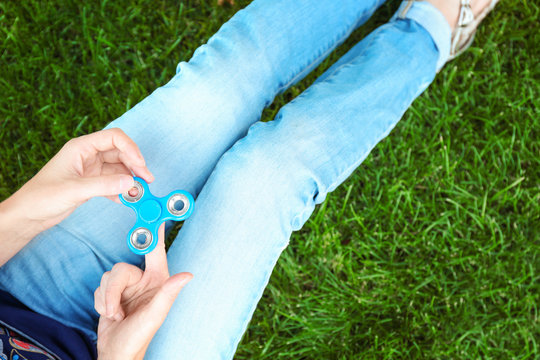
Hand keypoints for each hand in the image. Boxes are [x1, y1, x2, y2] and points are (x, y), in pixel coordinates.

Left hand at [7, 128, 153, 229]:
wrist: (28, 215)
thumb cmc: (42, 197)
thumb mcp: (75, 190)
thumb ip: (104, 185)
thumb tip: (131, 182)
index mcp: (81, 147)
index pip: (114, 138)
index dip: (131, 149)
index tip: (141, 165)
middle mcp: (87, 155)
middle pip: (120, 153)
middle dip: (135, 165)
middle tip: (147, 181)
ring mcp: (90, 169)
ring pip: (118, 168)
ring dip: (130, 179)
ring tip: (138, 193)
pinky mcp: (91, 182)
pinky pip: (113, 181)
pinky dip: (121, 189)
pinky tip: (125, 199)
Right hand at [94, 224, 191, 359]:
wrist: (116, 353)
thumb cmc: (139, 338)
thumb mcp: (155, 316)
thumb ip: (168, 293)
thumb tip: (188, 275)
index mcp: (159, 280)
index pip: (155, 250)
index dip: (153, 230)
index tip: (152, 210)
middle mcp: (144, 279)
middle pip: (121, 267)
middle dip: (113, 290)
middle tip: (115, 310)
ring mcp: (128, 286)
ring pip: (108, 276)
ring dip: (107, 299)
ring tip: (116, 315)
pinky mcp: (113, 292)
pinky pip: (100, 286)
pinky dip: (101, 301)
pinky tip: (110, 314)